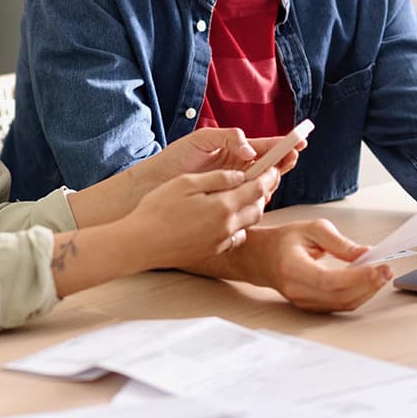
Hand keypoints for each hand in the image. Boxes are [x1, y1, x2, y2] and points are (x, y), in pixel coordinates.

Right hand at [131, 165, 280, 269]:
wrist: (141, 243)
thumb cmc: (158, 209)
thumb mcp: (186, 182)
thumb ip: (217, 178)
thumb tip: (240, 176)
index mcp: (223, 205)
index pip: (258, 188)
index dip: (269, 175)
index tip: (274, 167)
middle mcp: (228, 226)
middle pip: (259, 208)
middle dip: (263, 192)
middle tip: (261, 179)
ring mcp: (221, 241)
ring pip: (249, 224)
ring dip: (251, 209)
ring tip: (243, 196)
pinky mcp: (212, 251)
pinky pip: (236, 237)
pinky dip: (238, 226)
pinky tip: (227, 219)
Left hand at [142, 127, 304, 186]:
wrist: (155, 183)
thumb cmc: (176, 158)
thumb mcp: (201, 140)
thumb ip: (228, 137)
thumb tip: (250, 149)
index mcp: (234, 150)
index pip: (265, 147)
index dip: (283, 144)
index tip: (299, 141)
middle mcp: (238, 168)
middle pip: (269, 166)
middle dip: (283, 161)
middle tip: (291, 158)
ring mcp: (234, 186)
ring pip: (263, 184)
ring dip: (273, 179)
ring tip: (276, 173)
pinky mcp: (227, 203)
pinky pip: (249, 201)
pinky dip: (258, 197)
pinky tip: (262, 195)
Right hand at [190, 219, 392, 311]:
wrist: (261, 258)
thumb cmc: (283, 241)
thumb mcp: (310, 230)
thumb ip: (339, 242)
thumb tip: (365, 254)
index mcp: (292, 268)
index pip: (328, 280)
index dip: (357, 277)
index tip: (378, 267)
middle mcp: (297, 290)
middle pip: (340, 296)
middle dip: (369, 284)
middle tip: (386, 269)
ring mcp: (304, 302)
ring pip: (343, 304)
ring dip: (367, 291)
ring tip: (381, 274)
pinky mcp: (312, 307)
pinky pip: (340, 305)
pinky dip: (358, 294)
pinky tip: (367, 281)